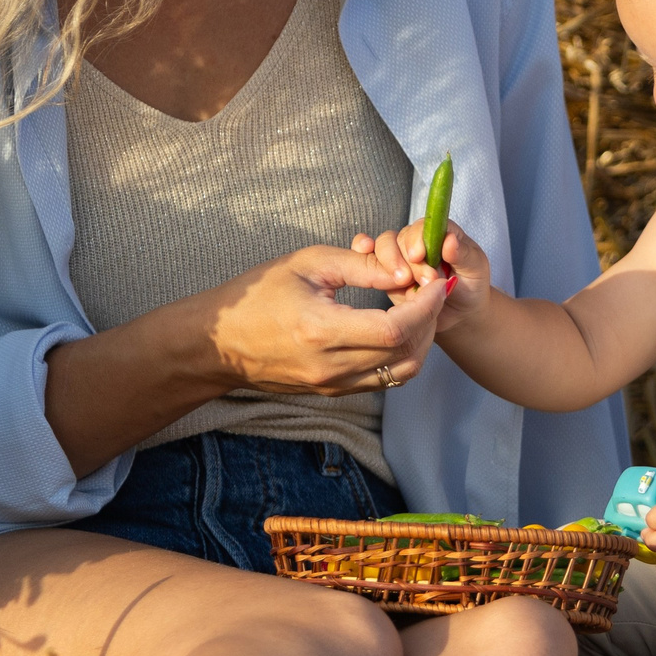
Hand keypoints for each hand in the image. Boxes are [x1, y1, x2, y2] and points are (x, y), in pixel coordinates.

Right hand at [206, 244, 443, 394]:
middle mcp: (330, 367)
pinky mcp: (333, 392)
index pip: (394, 329)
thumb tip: (404, 273)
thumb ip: (360, 266)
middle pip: (406, 354)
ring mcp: (332, 385)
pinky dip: (403, 355)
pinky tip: (400, 327)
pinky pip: (383, 380)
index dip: (425, 306)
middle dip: (430, 320)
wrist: (220, 343)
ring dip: (422, 341)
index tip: (435, 282)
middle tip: (432, 290)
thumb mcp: (307, 264)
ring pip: (401, 373)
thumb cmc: (258, 295)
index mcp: (320, 331)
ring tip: (420, 308)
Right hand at [354, 217, 495, 331]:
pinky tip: (363, 254)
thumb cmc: (471, 287)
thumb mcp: (475, 270)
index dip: (418, 238)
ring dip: (390, 266)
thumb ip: (463, 254)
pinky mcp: (386, 272)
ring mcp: (399, 256)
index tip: (419, 256)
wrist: (459, 313)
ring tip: (404, 283)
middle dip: (405, 260)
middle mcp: (417, 241)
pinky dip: (362, 253)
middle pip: (399, 238)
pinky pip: (369, 259)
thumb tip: (450, 240)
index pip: (423, 226)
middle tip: (420, 281)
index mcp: (440, 232)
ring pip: (383, 249)